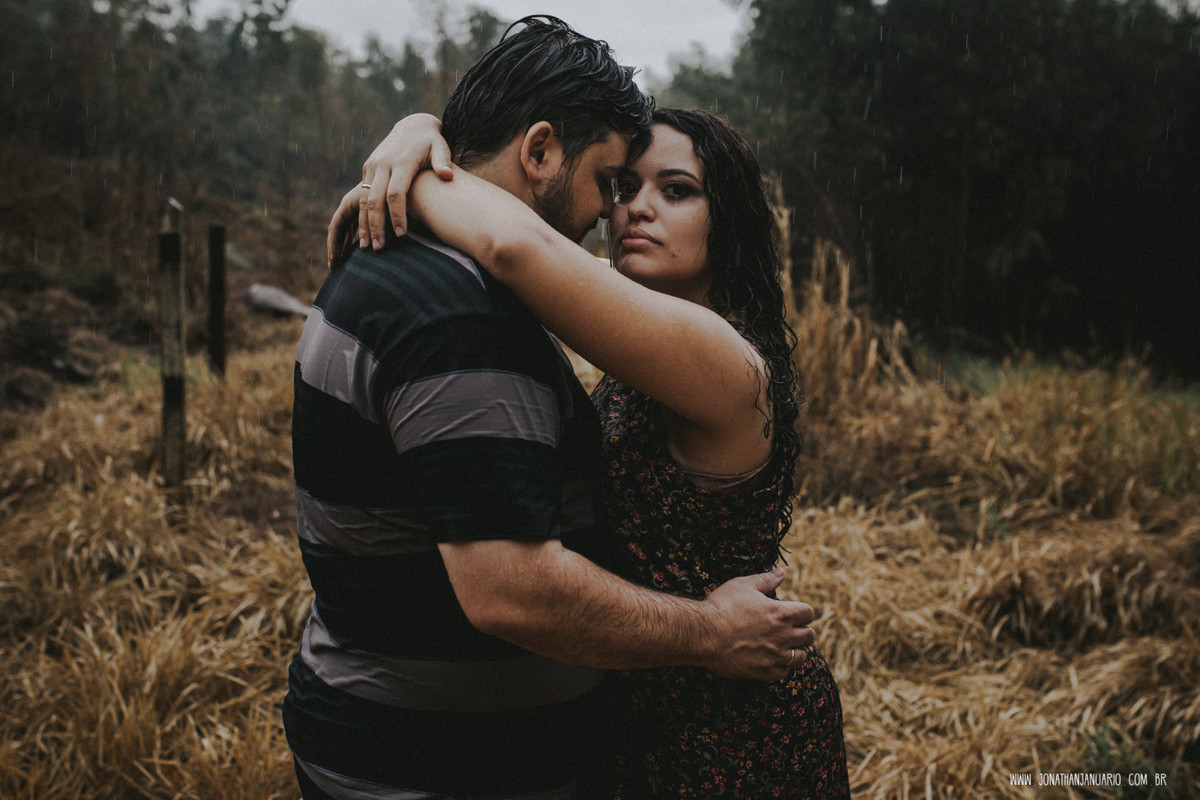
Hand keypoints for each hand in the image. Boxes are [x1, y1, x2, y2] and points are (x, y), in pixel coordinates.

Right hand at [326, 113, 453, 267]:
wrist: (413, 126)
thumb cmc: (432, 142)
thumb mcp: (441, 147)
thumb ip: (443, 162)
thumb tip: (447, 175)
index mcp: (401, 161)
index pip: (396, 193)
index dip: (398, 214)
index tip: (402, 234)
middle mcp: (382, 164)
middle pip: (375, 199)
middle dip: (375, 225)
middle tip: (379, 249)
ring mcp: (372, 166)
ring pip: (364, 200)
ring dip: (364, 224)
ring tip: (367, 247)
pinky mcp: (368, 169)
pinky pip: (361, 195)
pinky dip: (362, 215)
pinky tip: (365, 233)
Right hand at [700, 568, 816, 680]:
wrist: (704, 634)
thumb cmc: (722, 607)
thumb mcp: (743, 585)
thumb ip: (765, 580)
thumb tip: (781, 573)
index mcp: (781, 613)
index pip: (808, 613)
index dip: (803, 612)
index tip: (795, 614)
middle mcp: (783, 636)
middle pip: (809, 636)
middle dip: (803, 631)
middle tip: (791, 630)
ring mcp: (775, 656)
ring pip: (800, 657)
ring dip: (795, 651)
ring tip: (785, 647)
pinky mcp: (764, 671)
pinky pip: (783, 673)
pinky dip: (781, 667)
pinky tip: (771, 660)